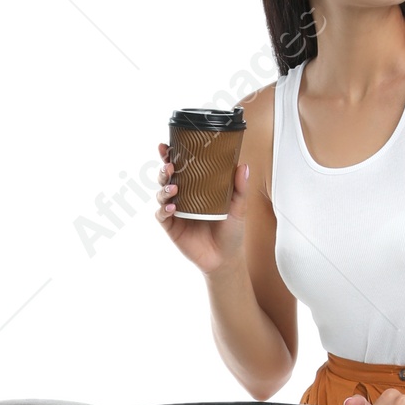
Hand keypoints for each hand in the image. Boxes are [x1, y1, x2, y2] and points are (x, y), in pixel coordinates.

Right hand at [154, 142, 247, 274]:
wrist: (225, 259)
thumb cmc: (231, 232)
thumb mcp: (238, 208)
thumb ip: (240, 188)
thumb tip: (243, 166)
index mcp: (196, 187)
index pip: (181, 167)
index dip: (171, 155)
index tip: (167, 145)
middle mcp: (183, 196)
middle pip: (167, 177)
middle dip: (164, 168)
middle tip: (169, 165)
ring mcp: (175, 211)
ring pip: (161, 193)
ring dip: (164, 187)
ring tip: (173, 187)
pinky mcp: (171, 226)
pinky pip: (161, 215)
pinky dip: (164, 209)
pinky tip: (172, 207)